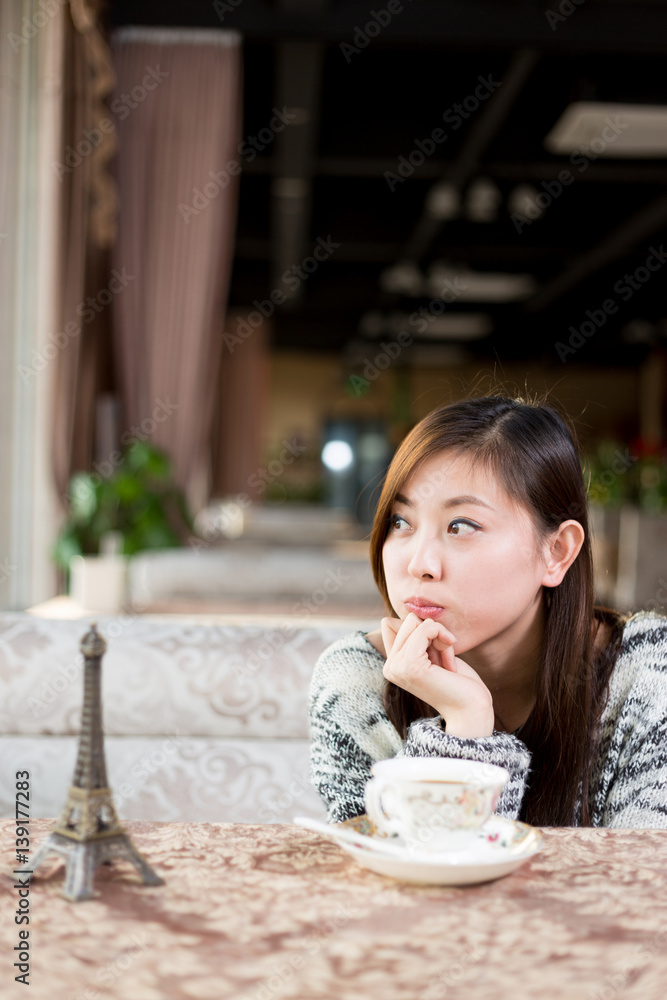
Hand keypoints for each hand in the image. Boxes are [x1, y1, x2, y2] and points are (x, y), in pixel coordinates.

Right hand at [381, 614, 494, 737]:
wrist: (471, 709)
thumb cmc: (458, 682)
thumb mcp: (433, 653)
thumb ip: (415, 636)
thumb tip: (404, 616)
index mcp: (393, 665)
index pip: (391, 623)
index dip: (420, 630)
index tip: (435, 652)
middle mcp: (390, 667)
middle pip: (407, 620)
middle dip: (432, 633)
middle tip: (444, 659)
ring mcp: (398, 667)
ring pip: (417, 622)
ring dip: (439, 637)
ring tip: (446, 663)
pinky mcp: (410, 665)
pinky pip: (426, 628)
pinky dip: (442, 635)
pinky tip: (449, 661)